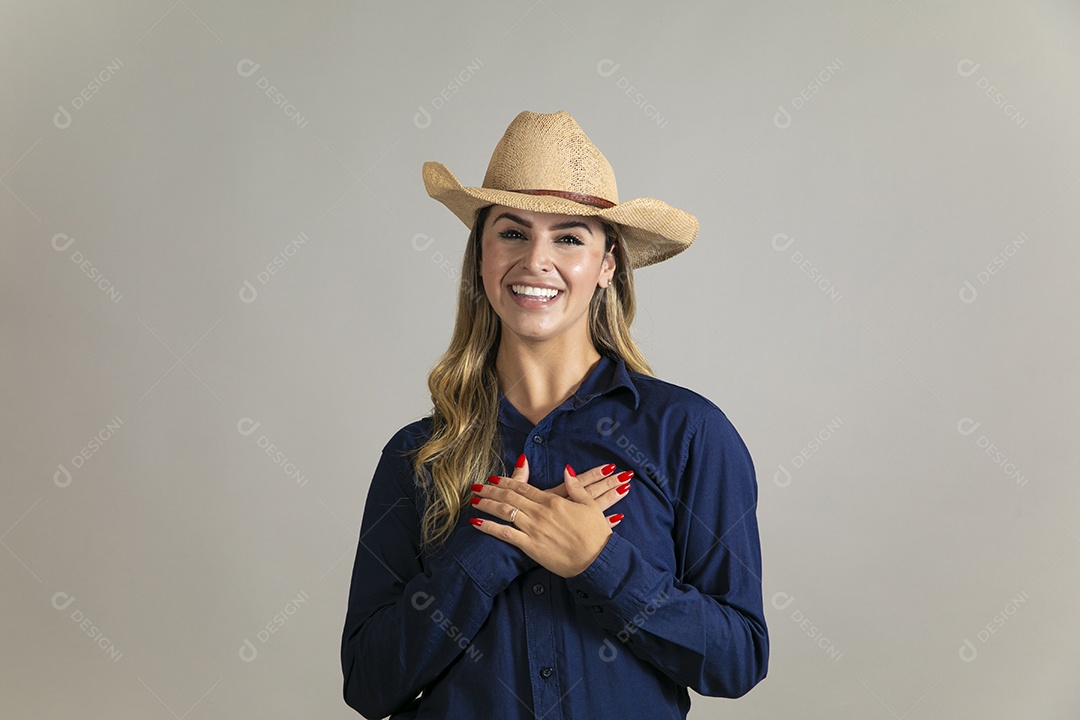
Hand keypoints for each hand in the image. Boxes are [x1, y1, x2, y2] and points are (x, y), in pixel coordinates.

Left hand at [468, 455, 631, 576]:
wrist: (597, 561)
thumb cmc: (597, 534)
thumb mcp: (591, 505)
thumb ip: (576, 487)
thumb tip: (567, 470)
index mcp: (553, 501)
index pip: (524, 487)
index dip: (507, 481)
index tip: (494, 478)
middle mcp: (540, 512)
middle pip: (509, 496)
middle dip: (491, 490)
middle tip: (477, 486)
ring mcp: (533, 529)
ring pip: (504, 511)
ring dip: (487, 504)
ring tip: (473, 500)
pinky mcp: (530, 546)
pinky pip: (505, 534)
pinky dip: (489, 527)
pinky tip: (477, 522)